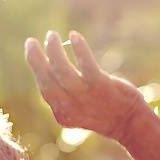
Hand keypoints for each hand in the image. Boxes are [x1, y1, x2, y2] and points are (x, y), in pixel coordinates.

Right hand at [25, 30, 147, 140]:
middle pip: (46, 78)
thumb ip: (64, 97)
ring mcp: (85, 95)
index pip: (44, 88)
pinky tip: (74, 35)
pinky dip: (79, 48)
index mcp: (62, 113)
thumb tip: (52, 73)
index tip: (33, 52)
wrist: (129, 124)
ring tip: (52, 35)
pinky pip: (86, 63)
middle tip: (31, 42)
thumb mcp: (78, 111)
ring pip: (61, 69)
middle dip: (35, 58)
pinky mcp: (101, 85)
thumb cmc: (103, 113)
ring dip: (53, 50)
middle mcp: (69, 106)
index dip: (37, 68)